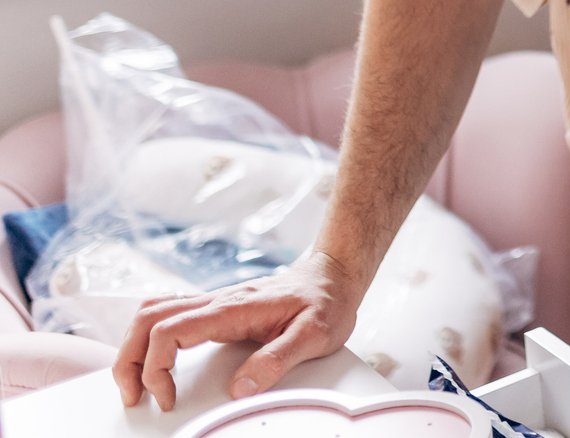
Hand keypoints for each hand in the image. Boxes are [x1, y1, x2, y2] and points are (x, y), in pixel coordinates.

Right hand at [112, 250, 364, 409]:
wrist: (335, 276)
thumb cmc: (326, 303)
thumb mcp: (314, 335)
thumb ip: (276, 360)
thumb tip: (239, 389)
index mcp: (232, 309)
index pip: (169, 331)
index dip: (156, 369)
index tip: (168, 399)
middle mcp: (216, 301)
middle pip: (146, 319)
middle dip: (128, 360)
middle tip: (134, 397)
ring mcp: (213, 302)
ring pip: (152, 313)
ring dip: (133, 347)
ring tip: (137, 384)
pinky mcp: (216, 308)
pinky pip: (168, 315)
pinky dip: (149, 338)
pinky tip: (156, 360)